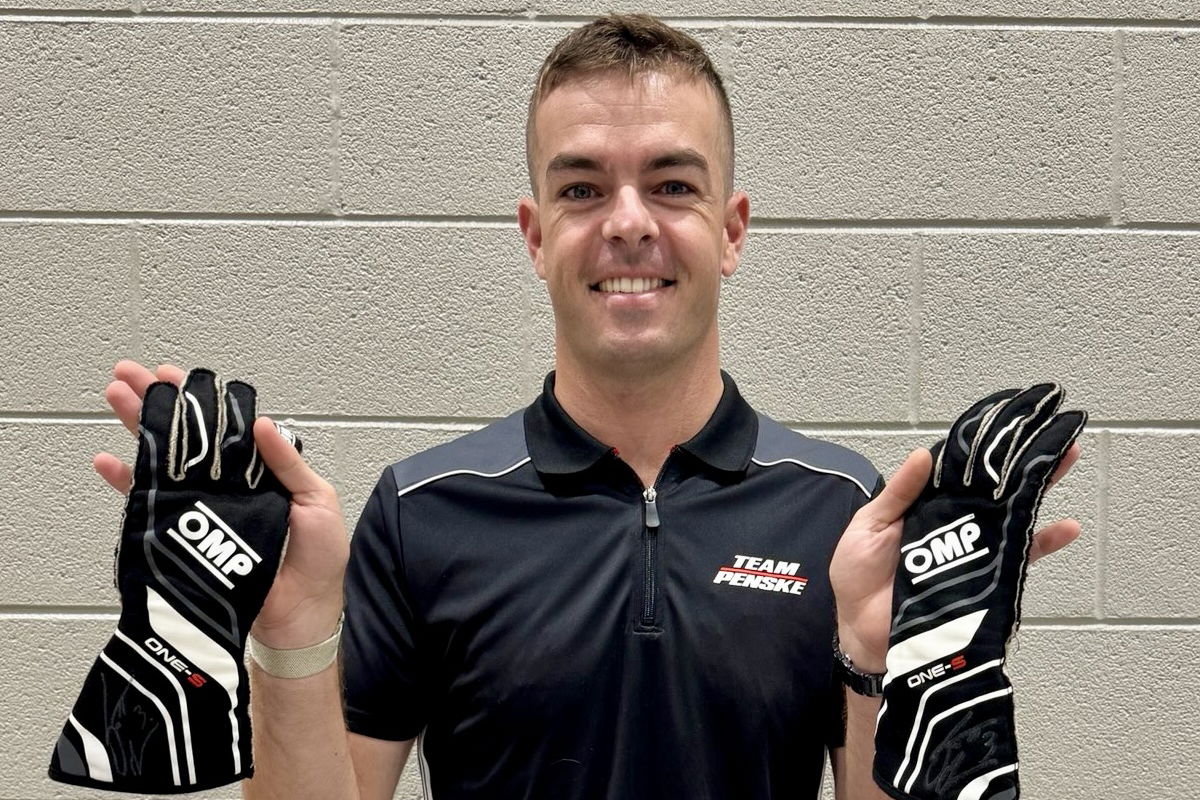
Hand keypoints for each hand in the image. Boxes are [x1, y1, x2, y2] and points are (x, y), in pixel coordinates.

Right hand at [96, 360, 348, 647]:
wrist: (302, 614)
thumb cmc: (319, 559)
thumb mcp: (316, 500)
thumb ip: (287, 463)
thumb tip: (262, 422)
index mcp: (260, 471)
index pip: (224, 426)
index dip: (197, 400)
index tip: (171, 375)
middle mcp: (227, 484)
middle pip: (186, 435)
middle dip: (156, 403)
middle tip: (127, 375)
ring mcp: (204, 508)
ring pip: (164, 460)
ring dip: (139, 429)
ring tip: (115, 398)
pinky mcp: (187, 535)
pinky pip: (151, 504)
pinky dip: (128, 484)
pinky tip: (109, 462)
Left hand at [829, 441, 1081, 672]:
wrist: (860, 631)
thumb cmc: (858, 576)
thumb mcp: (869, 526)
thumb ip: (898, 494)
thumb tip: (924, 454)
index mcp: (925, 506)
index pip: (959, 470)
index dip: (982, 448)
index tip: (1007, 421)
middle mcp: (953, 523)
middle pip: (993, 486)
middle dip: (1021, 459)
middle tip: (1052, 431)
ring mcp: (971, 550)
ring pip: (1011, 514)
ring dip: (1039, 488)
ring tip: (1064, 460)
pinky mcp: (983, 580)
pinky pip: (1017, 560)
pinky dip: (1041, 543)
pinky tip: (1066, 527)